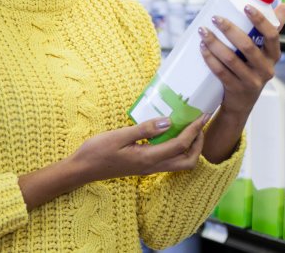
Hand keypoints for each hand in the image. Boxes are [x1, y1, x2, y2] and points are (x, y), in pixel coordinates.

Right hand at [68, 115, 208, 183]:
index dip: (194, 131)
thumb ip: (144, 129)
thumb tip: (168, 122)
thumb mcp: (119, 136)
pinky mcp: (144, 166)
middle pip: (188, 161)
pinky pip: (170, 160)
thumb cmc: (97, 151)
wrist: (82, 169)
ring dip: (191, 147)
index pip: (180, 146)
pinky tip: (171, 133)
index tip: (202, 116)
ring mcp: (149, 168)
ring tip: (190, 128)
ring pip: (180, 163)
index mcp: (148, 158)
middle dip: (199, 143)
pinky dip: (178, 148)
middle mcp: (153, 166)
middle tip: (199, 124)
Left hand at [198, 3, 284, 117]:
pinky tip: (202, 48)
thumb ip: (271, 29)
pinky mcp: (236, 90)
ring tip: (203, 31)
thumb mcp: (264, 52)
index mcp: (274, 55)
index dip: (260, 20)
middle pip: (247, 46)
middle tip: (215, 17)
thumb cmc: (252, 69)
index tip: (245, 6)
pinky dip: (210, 59)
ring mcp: (251, 81)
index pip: (272, 35)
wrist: (242, 103)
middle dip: (229, 29)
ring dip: (215, 43)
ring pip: (231, 59)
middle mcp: (266, 69)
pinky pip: (221, 72)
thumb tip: (283, 5)